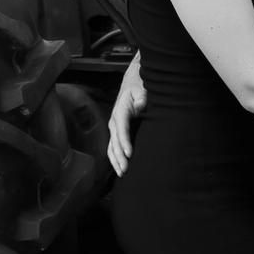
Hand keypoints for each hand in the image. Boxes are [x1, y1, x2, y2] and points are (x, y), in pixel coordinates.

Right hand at [107, 58, 146, 175]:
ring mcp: (114, 126)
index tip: (129, 153)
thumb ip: (142, 97)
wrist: (133, 81)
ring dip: (115, 160)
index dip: (124, 141)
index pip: (121, 127)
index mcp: (121, 110)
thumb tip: (141, 106)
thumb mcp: (142, 88)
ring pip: (112, 146)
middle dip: (119, 156)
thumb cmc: (140, 85)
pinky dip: (115, 157)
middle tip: (125, 170)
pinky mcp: (117, 130)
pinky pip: (113, 146)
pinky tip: (119, 168)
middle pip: (115, 141)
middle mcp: (115, 119)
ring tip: (122, 173)